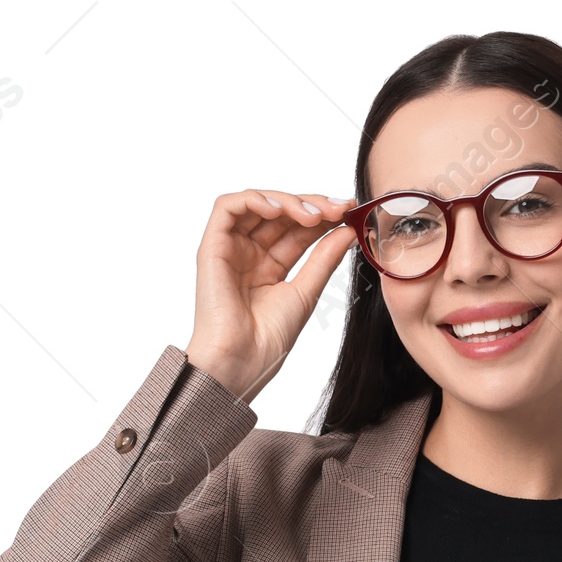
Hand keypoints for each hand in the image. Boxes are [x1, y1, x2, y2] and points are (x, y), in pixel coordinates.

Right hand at [185, 188, 357, 403]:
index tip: (350, 211)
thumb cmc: (268, 339)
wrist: (242, 361)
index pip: (297, 229)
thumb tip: (348, 231)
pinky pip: (227, 207)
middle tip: (339, 209)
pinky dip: (254, 200)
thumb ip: (323, 260)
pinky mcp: (211, 246)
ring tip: (314, 214)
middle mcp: (249, 254)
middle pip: (280, 213)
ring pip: (257, 204)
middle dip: (312, 205)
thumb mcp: (305, 292)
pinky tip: (278, 209)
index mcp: (269, 266)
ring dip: (287, 201)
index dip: (323, 216)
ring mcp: (230, 248)